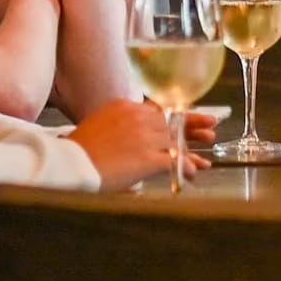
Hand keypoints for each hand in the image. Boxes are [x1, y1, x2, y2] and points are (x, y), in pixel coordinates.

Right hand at [71, 97, 200, 188]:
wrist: (70, 164)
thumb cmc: (78, 150)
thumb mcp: (99, 125)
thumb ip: (119, 124)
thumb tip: (130, 135)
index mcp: (125, 106)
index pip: (158, 109)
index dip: (176, 115)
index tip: (187, 118)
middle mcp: (138, 117)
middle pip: (172, 122)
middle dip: (193, 127)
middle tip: (210, 129)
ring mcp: (145, 137)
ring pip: (177, 142)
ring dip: (191, 153)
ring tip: (205, 160)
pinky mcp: (148, 157)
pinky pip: (174, 161)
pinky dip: (186, 168)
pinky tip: (193, 174)